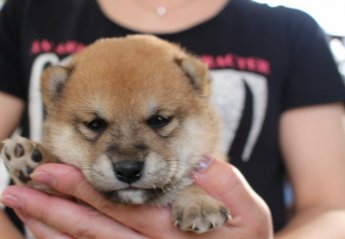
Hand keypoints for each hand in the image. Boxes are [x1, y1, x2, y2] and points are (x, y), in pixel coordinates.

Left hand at [1, 157, 272, 238]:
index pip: (118, 208)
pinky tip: (47, 232)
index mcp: (173, 233)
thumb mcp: (250, 216)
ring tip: (21, 210)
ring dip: (51, 230)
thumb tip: (200, 161)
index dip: (82, 189)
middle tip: (18, 191)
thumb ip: (228, 185)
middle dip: (53, 208)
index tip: (48, 170)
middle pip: (92, 230)